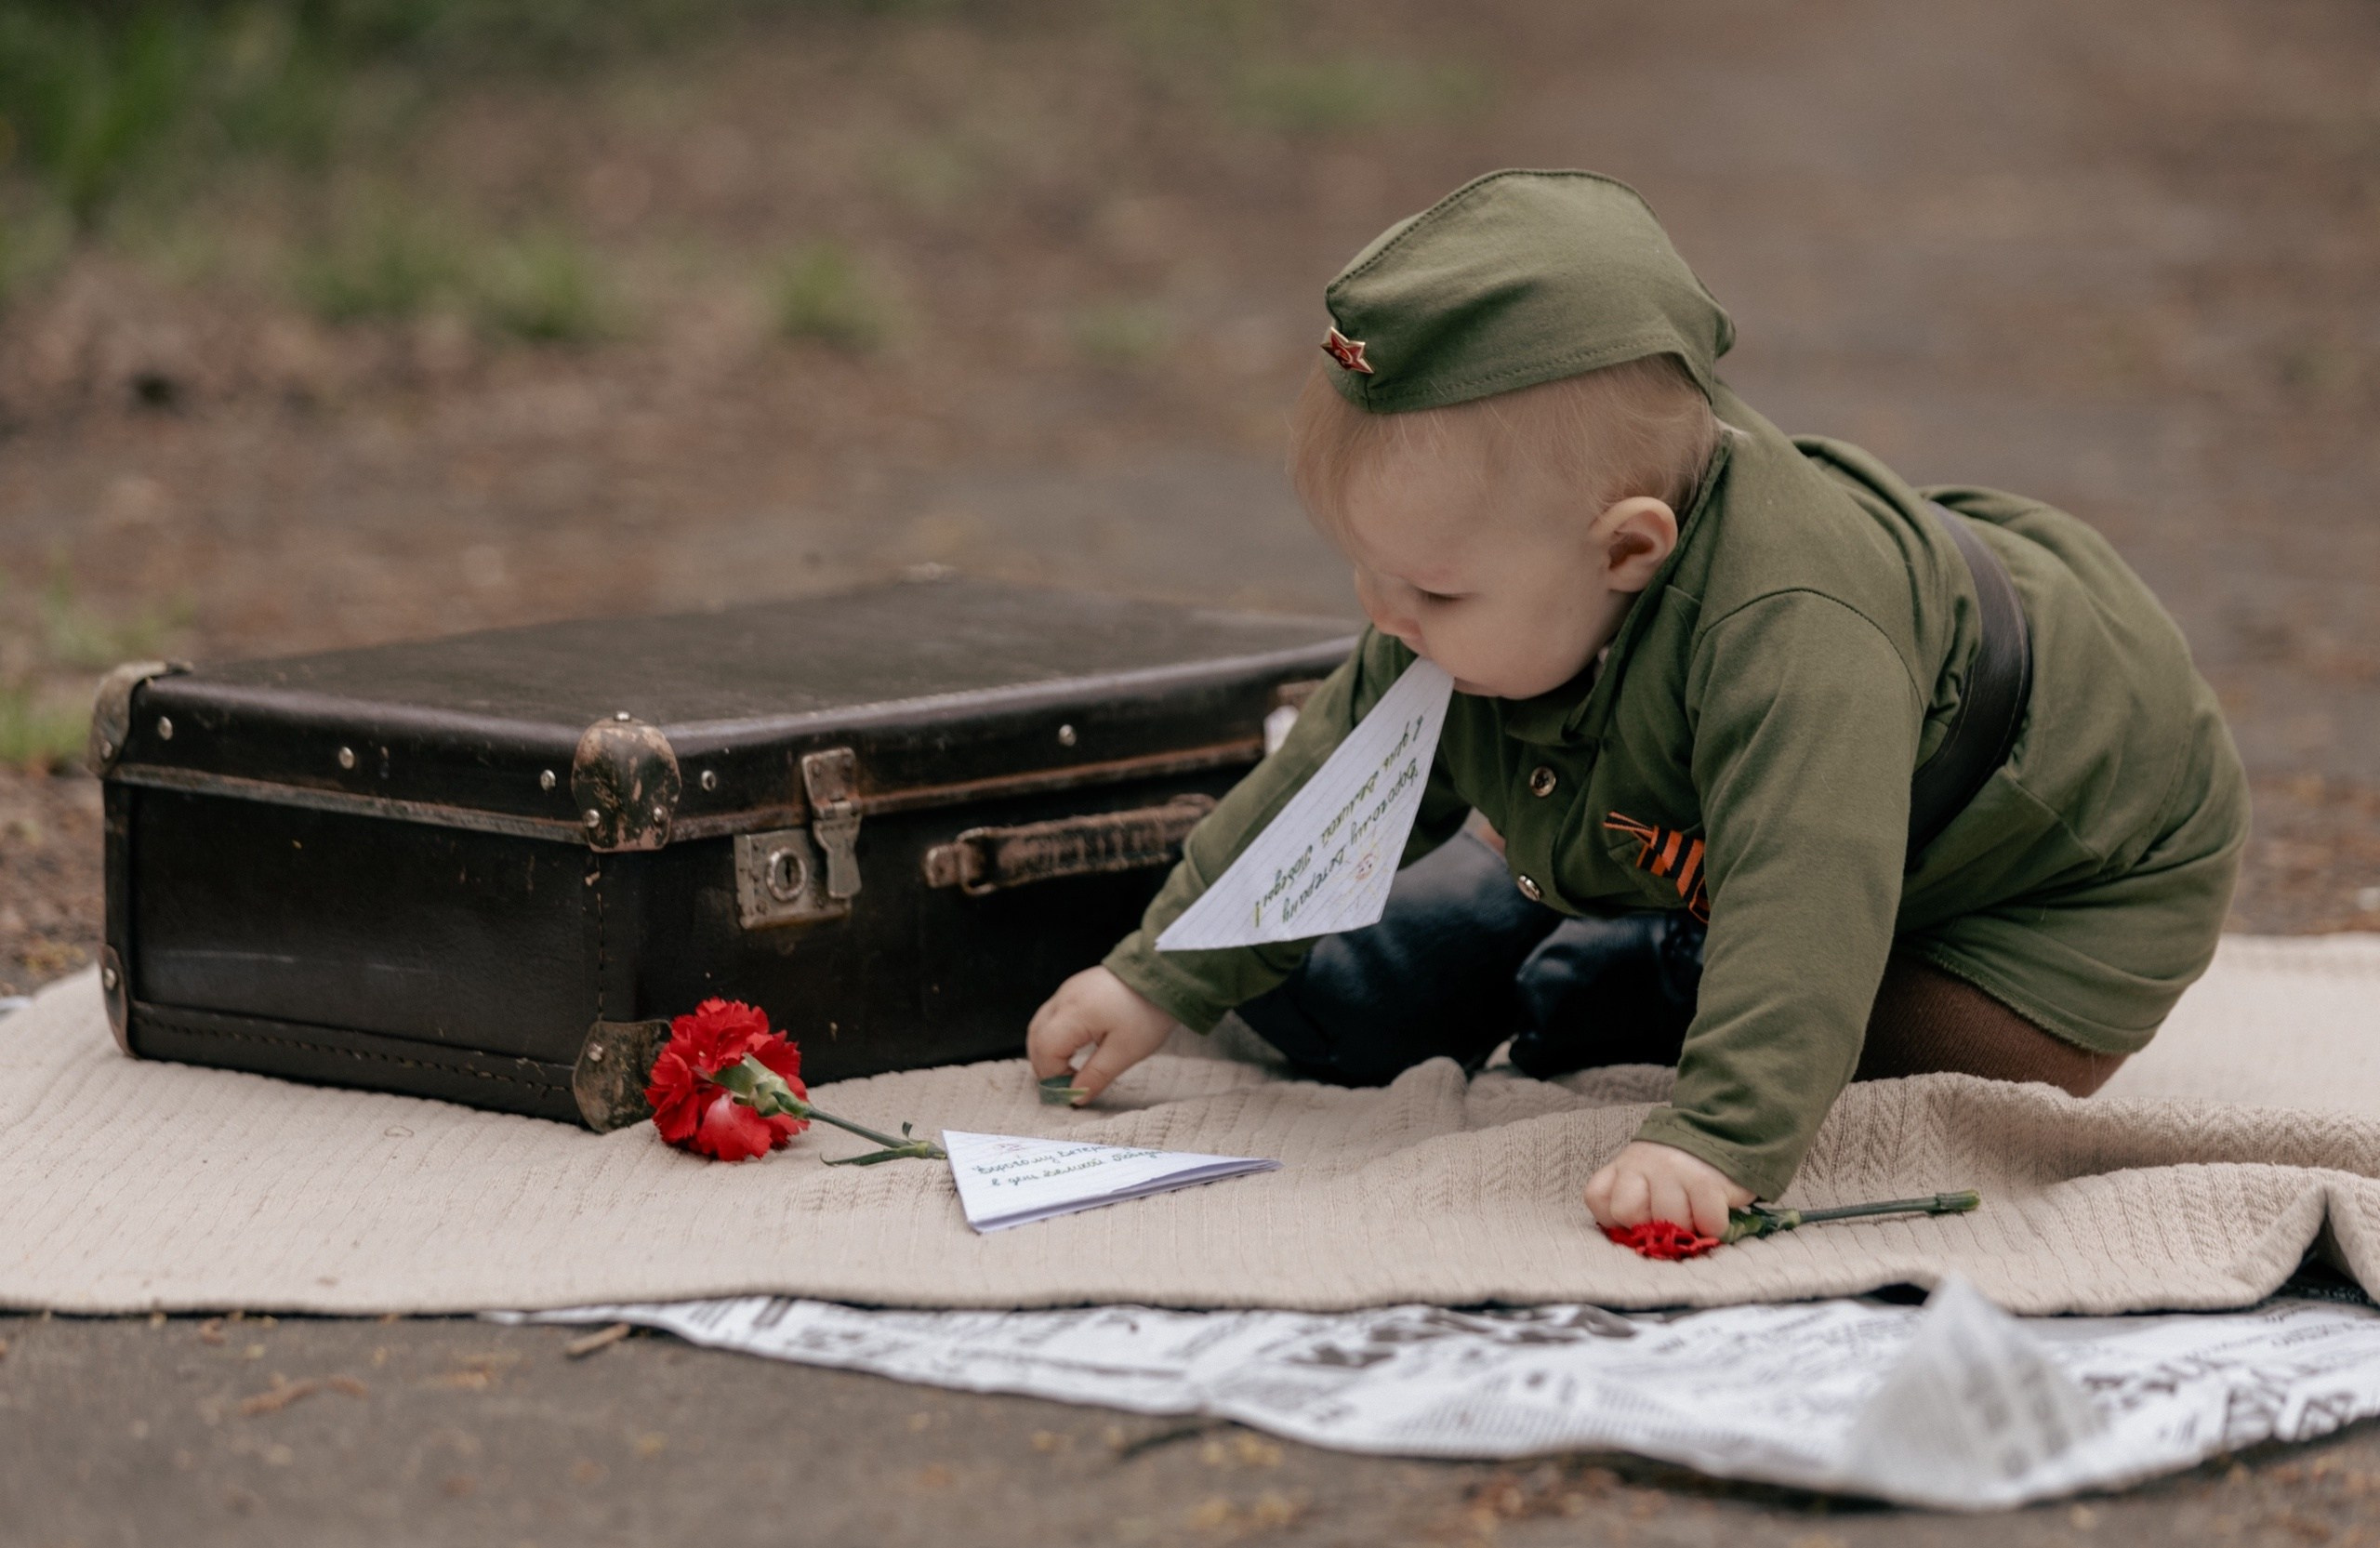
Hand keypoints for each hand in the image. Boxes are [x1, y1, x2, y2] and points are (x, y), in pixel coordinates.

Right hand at [1026, 967, 1178, 1104]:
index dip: (1053, 1077)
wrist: (1164, 973)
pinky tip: (1074, 1048)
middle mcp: (1064, 998)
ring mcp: (1067, 990)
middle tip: (1067, 1086)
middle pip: (1036, 1038)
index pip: (1045, 1052)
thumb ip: (1096, 1076)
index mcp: (1073, 1013)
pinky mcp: (1075, 988)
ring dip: (1047, 1051)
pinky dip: (1055, 1036)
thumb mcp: (1126, 1051)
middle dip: (1045, 1066)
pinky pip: (1053, 1015)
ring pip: (1040, 1026)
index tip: (1072, 1093)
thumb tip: (1075, 1097)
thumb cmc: (1148, 1010)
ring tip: (1069, 1071)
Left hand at [1583, 1140, 1754, 1240]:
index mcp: (1622, 1166)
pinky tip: (1714, 1213)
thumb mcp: (1644, 1175)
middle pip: (1627, 1212)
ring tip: (1696, 1214)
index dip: (1615, 1218)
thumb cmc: (1679, 1169)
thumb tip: (1637, 1241)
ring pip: (1669, 1221)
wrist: (1721, 1132)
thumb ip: (1632, 1200)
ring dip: (1687, 1228)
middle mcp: (1642, 1163)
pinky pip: (1706, 1222)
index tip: (1639, 1218)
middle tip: (1670, 1218)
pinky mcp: (1706, 1180)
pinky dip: (1714, 1227)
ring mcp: (1673, 1169)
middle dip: (1650, 1225)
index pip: (1598, 1197)